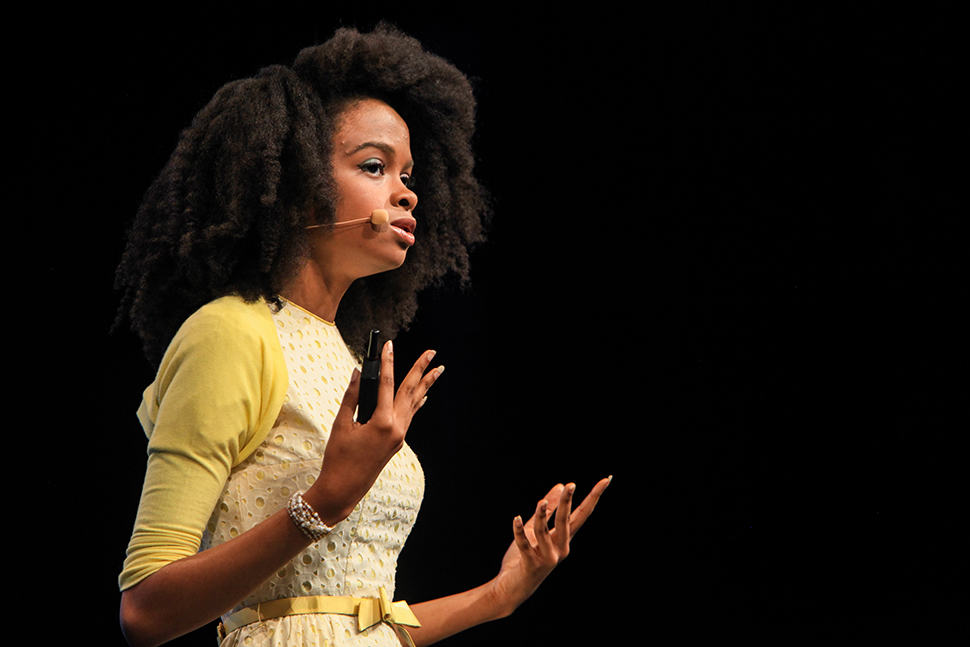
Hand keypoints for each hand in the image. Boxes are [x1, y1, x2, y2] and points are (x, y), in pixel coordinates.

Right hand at [305, 341, 442, 523]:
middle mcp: (396, 429)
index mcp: (382, 422)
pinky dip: (416, 403)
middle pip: (410, 391)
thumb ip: (352, 396)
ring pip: (414, 404)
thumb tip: (358, 373)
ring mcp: (399, 437)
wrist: (343, 488)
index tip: (388, 345)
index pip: (386, 384)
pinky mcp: (396, 443)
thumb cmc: (338, 457)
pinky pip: (410, 417)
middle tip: (432, 352)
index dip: (387, 362)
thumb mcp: (341, 424)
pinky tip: (423, 394)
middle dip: (421, 369)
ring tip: (437, 369)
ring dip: (424, 385)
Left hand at [489, 476, 611, 616]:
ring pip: (544, 531)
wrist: (512, 588)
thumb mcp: (536, 529)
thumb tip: (561, 485)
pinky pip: (525, 545)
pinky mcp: (531, 565)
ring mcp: (548, 558)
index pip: (582, 514)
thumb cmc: (525, 558)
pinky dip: (519, 532)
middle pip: (566, 521)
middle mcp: (560, 549)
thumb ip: (547, 509)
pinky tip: (516, 519)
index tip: (605, 480)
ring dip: (542, 515)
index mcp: (564, 538)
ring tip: (541, 502)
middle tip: (571, 485)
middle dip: (568, 503)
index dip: (594, 497)